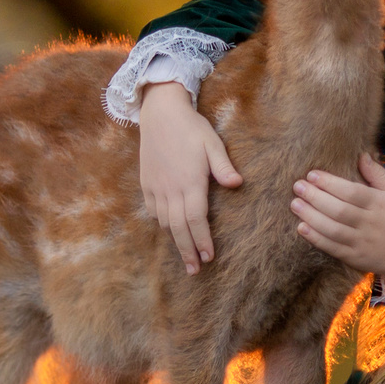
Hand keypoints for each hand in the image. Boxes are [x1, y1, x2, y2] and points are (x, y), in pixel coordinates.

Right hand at [137, 82, 241, 270]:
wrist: (160, 113)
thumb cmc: (191, 127)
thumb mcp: (212, 143)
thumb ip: (223, 166)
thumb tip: (238, 184)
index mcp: (190, 182)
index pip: (196, 219)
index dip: (202, 239)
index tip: (209, 256)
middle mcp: (171, 189)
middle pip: (179, 228)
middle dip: (188, 250)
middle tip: (195, 270)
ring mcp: (156, 187)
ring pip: (165, 222)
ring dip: (175, 242)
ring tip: (184, 259)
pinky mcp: (147, 182)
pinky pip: (153, 210)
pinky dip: (162, 224)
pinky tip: (169, 232)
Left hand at [291, 159, 384, 275]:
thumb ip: (378, 174)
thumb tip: (361, 155)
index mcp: (380, 204)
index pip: (352, 192)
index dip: (330, 183)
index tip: (312, 174)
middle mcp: (369, 223)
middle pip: (339, 210)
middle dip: (315, 197)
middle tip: (297, 186)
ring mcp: (362, 243)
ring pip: (333, 230)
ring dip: (311, 216)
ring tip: (295, 204)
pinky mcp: (356, 258)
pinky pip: (333, 248)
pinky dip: (316, 239)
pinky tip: (302, 228)